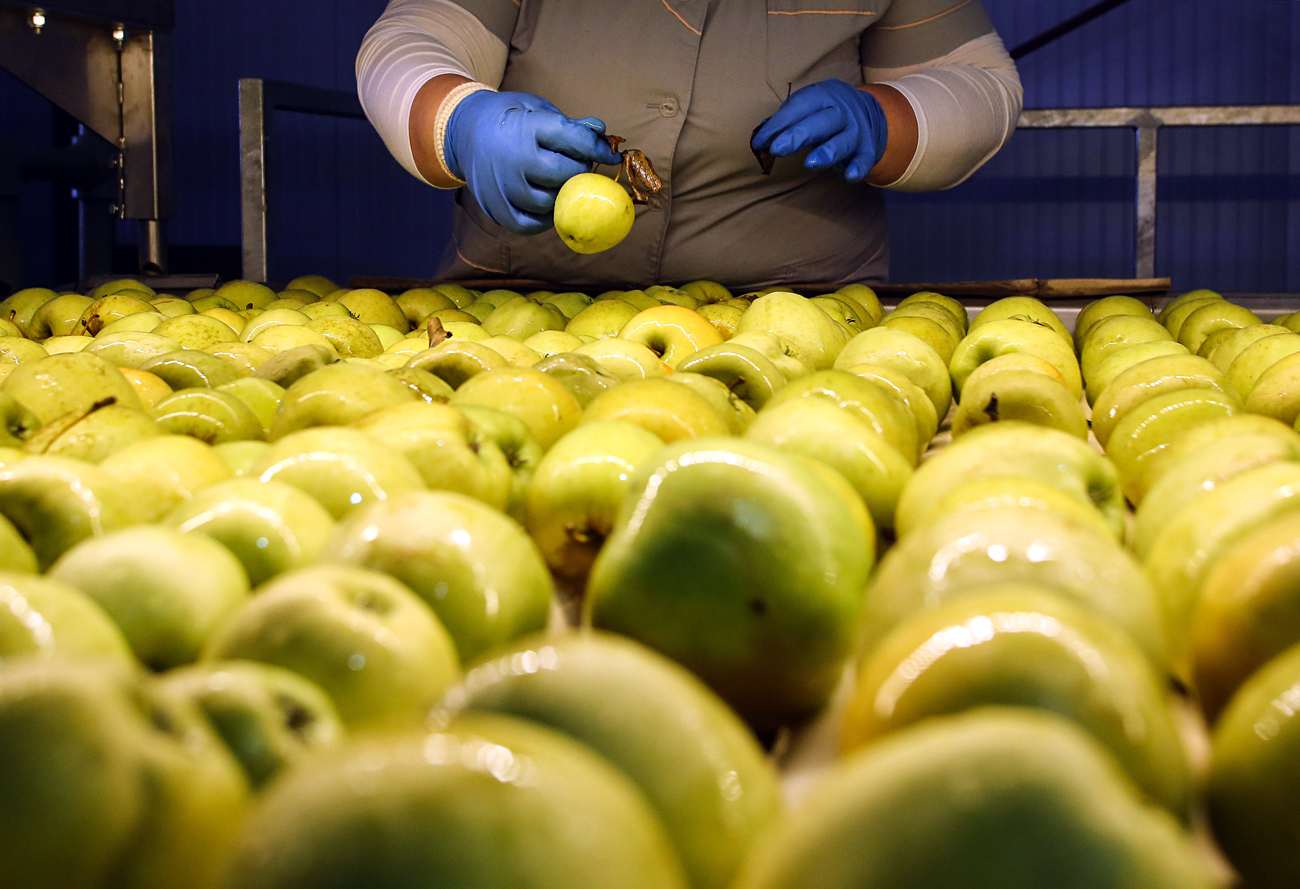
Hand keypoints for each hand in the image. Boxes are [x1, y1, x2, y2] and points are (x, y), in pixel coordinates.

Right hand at [445, 91, 622, 234]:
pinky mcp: (495, 208)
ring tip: (560, 182)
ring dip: (562, 196)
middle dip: (579, 172)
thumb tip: (602, 134)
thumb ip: (570, 125)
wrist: (464, 131)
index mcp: (526, 126)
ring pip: (548, 203)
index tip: (610, 156)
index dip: (597, 150)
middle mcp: (512, 158)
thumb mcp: (537, 109)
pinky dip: (545, 219)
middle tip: (578, 167)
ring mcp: (501, 186)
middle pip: (563, 175)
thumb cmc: (510, 119)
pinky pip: (529, 225)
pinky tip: (549, 204)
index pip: (574, 141)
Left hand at [751, 80, 888, 181]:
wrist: (867, 111)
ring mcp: (856, 131)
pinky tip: (850, 176)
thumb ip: (786, 120)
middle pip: (821, 122)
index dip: (779, 125)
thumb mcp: (808, 106)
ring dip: (827, 152)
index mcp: (823, 96)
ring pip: (842, 141)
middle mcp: (842, 111)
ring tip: (810, 164)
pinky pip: (864, 160)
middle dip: (799, 135)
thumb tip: (761, 136)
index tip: (760, 142)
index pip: (799, 107)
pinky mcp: (867, 150)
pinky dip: (858, 168)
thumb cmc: (824, 111)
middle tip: (778, 149)